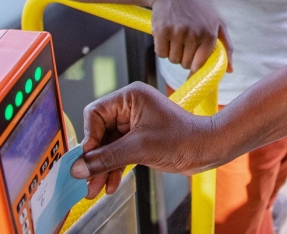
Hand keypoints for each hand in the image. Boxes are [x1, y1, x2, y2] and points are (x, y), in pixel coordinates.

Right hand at [71, 83, 223, 195]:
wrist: (207, 149)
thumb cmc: (182, 138)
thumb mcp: (139, 149)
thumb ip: (106, 158)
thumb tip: (79, 167)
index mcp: (130, 97)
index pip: (95, 113)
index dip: (89, 137)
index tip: (86, 159)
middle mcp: (130, 108)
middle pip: (99, 132)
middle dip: (94, 159)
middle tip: (85, 179)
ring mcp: (134, 124)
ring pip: (108, 146)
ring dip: (102, 168)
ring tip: (95, 188)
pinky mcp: (139, 139)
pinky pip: (118, 153)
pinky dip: (114, 168)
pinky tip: (110, 184)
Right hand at [150, 0, 232, 73]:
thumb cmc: (196, 9)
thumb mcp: (217, 23)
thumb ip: (226, 46)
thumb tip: (230, 70)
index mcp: (210, 34)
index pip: (200, 64)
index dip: (194, 68)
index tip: (191, 68)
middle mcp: (195, 34)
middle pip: (185, 64)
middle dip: (183, 57)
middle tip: (183, 42)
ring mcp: (178, 32)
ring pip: (172, 59)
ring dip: (172, 53)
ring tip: (175, 37)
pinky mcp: (162, 31)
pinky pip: (160, 53)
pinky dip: (161, 48)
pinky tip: (165, 35)